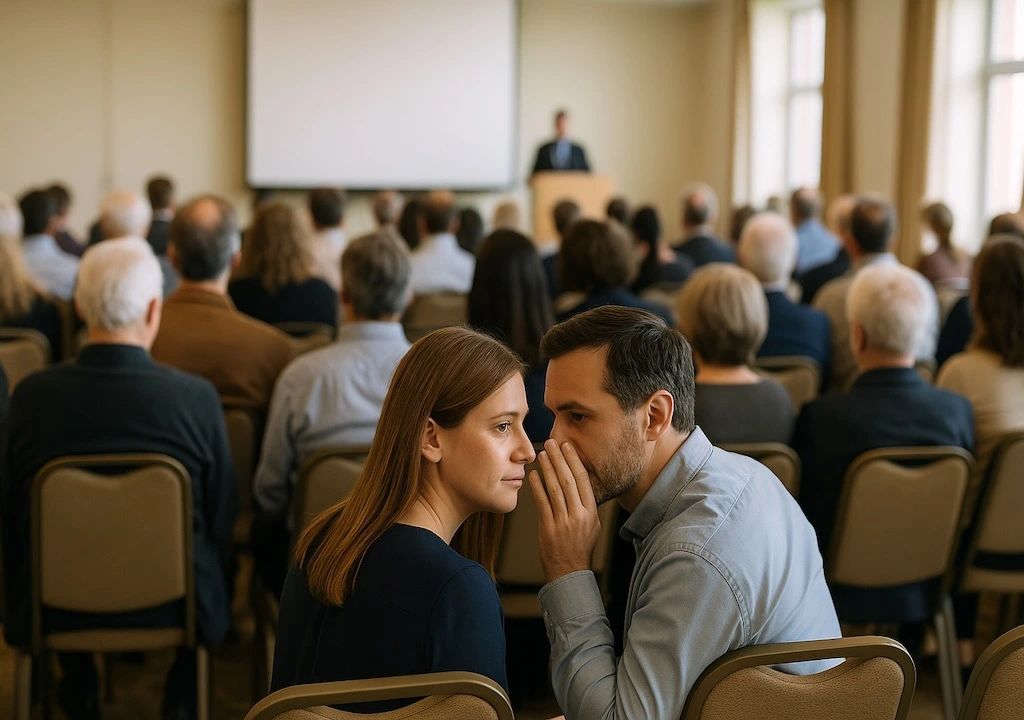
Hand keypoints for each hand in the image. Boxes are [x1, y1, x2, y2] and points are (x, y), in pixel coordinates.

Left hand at [528, 439, 601, 583]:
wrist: (569, 570)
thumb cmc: (580, 545)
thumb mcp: (592, 524)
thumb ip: (587, 504)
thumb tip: (579, 480)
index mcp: (591, 512)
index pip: (583, 480)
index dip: (574, 460)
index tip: (567, 446)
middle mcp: (578, 515)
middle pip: (568, 480)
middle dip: (559, 458)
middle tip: (552, 443)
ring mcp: (563, 522)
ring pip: (555, 488)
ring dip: (547, 469)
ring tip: (541, 454)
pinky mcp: (548, 527)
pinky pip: (542, 502)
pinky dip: (536, 487)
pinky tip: (532, 475)